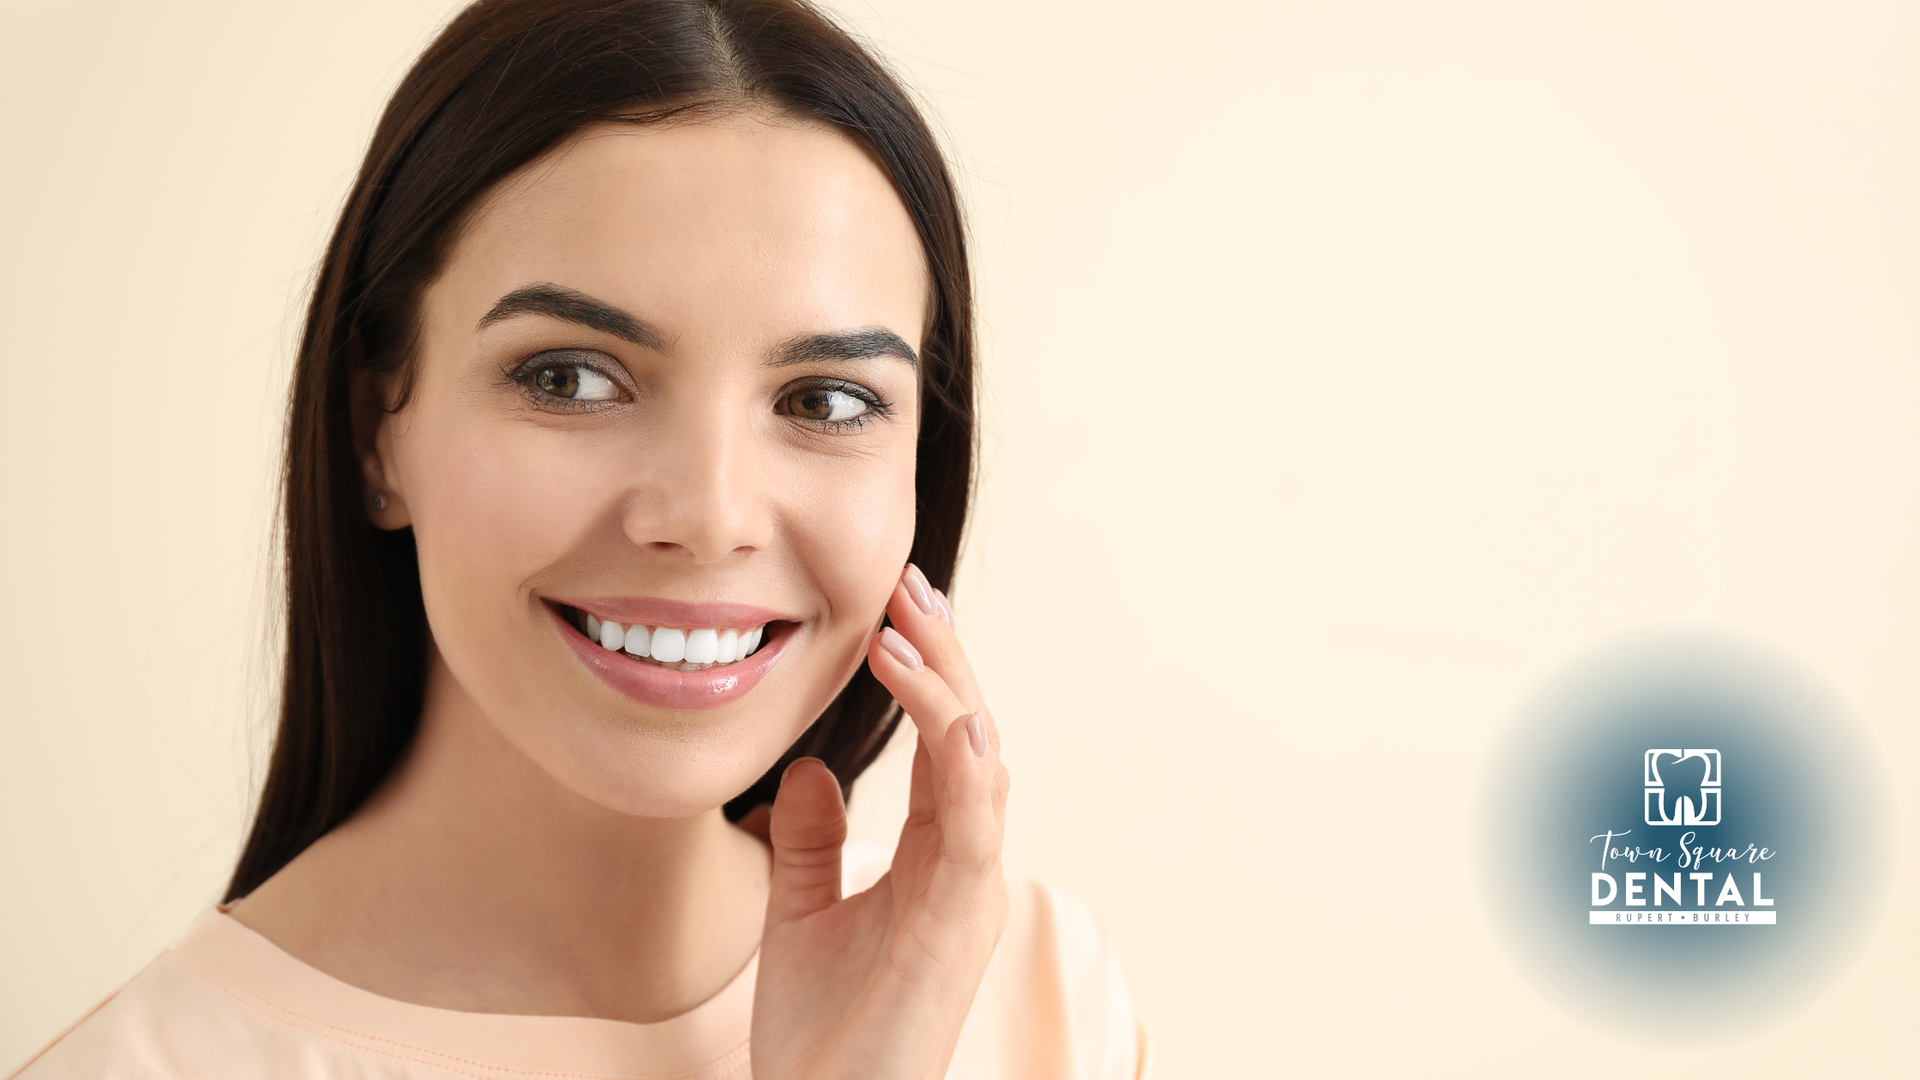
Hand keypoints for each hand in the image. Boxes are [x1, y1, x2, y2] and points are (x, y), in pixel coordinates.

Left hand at [751, 564, 1009, 1078]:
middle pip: (968, 736)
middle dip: (944, 658)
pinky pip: (974, 828)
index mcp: (931, 859)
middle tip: (910, 587)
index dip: (924, 674)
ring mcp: (969, 892)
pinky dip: (967, 764)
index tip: (894, 610)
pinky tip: (948, 712)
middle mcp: (962, 865)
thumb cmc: (821, 1037)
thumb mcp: (799, 914)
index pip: (939, 744)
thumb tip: (805, 766)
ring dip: (950, 691)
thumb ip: (808, 840)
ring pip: (981, 766)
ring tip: (910, 625)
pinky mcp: (960, 923)